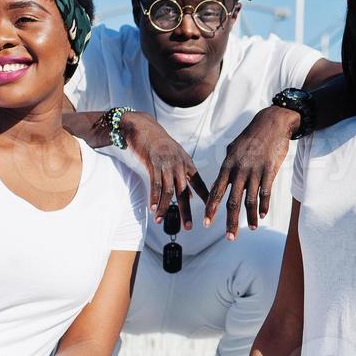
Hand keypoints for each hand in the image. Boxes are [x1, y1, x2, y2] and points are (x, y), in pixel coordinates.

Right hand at [122, 112, 211, 226]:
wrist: (144, 128)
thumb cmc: (160, 144)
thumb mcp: (176, 157)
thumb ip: (183, 176)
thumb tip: (189, 195)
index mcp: (187, 164)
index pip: (199, 184)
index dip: (205, 198)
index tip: (211, 212)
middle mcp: (179, 165)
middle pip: (185, 192)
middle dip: (187, 211)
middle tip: (189, 227)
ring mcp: (166, 164)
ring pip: (169, 190)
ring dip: (165, 207)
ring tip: (162, 221)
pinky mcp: (153, 163)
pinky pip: (155, 183)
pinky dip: (154, 197)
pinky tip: (153, 209)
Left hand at [203, 106, 298, 237]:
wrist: (272, 123)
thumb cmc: (252, 136)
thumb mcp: (233, 147)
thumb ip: (227, 165)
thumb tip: (219, 180)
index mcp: (228, 165)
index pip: (216, 191)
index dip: (211, 208)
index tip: (206, 223)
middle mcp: (239, 170)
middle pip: (232, 201)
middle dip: (230, 221)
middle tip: (229, 237)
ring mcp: (255, 171)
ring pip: (250, 200)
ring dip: (250, 217)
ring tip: (251, 229)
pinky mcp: (270, 170)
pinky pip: (265, 192)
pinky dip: (264, 206)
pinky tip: (263, 215)